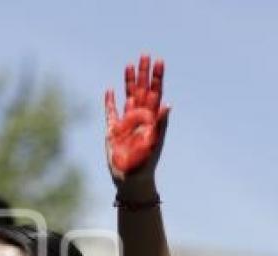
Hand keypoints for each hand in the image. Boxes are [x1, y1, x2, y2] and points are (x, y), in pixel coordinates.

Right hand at [105, 55, 169, 186]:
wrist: (131, 179)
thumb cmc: (146, 163)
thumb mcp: (155, 143)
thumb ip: (160, 124)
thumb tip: (167, 105)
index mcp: (151, 119)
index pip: (155, 93)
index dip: (157, 78)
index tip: (159, 62)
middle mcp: (139, 118)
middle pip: (142, 90)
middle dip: (143, 74)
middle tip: (144, 55)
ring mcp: (126, 123)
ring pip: (127, 96)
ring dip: (128, 82)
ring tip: (129, 65)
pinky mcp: (113, 131)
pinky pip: (111, 113)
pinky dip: (110, 102)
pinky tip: (109, 91)